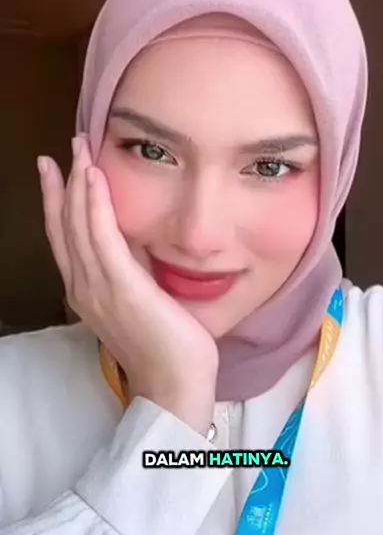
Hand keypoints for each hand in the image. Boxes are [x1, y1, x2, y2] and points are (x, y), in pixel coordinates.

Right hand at [37, 135, 218, 434]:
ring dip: (77, 183)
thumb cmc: (164, 348)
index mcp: (87, 293)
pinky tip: (93, 177)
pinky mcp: (121, 285)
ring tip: (77, 150)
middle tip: (62, 150)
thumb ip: (128, 277)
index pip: (65, 239)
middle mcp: (83, 287)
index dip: (58, 203)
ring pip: (79, 224)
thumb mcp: (137, 306)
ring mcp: (98, 287)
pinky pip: (102, 235)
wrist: (174, 385)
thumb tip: (135, 248)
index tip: (57, 172)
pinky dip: (95, 203)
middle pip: (64, 226)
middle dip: (62, 184)